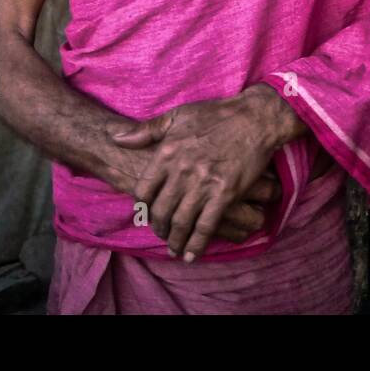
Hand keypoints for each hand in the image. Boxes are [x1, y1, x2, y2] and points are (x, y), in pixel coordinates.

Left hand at [103, 131, 284, 243]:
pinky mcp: (224, 194)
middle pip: (160, 211)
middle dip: (158, 227)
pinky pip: (206, 227)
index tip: (145, 213)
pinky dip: (196, 245)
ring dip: (175, 241)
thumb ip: (145, 130)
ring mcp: (203, 184)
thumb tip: (116, 138)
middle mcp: (181, 171)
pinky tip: (191, 255)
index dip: (141, 207)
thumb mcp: (177, 115)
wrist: (253, 118)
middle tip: (161, 233)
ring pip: (180, 222)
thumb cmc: (215, 115)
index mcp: (167, 152)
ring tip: (174, 248)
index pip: (143, 190)